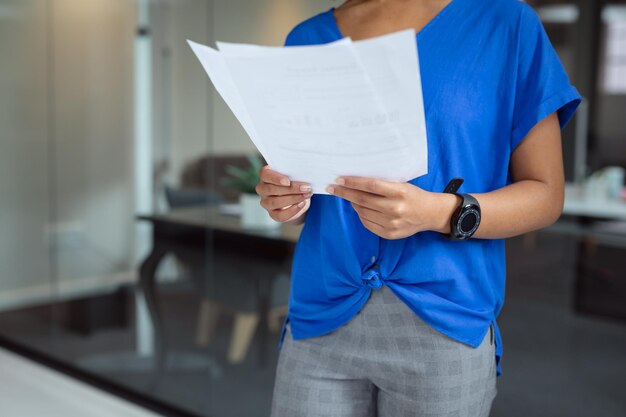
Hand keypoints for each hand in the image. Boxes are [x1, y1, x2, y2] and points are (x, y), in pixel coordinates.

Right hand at [256, 165, 311, 222]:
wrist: (299, 198)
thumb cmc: (295, 182)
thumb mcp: (295, 176)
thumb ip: (295, 174)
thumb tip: (303, 176)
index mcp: (266, 175)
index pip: (265, 174)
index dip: (275, 178)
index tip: (288, 181)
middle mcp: (262, 189)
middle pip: (271, 189)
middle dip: (291, 189)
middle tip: (305, 188)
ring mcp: (266, 202)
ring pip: (275, 202)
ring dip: (293, 199)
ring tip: (305, 195)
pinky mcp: (273, 214)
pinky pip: (280, 215)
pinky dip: (292, 210)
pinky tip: (301, 204)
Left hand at [327, 176, 457, 238]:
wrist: (430, 214)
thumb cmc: (413, 195)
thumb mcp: (401, 184)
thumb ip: (381, 184)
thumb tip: (355, 181)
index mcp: (399, 192)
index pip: (371, 185)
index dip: (353, 182)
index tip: (339, 179)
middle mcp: (395, 209)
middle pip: (362, 200)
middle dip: (344, 193)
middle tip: (333, 188)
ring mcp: (391, 223)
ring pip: (362, 212)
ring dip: (352, 203)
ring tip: (349, 196)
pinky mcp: (389, 234)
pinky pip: (367, 223)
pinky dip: (361, 215)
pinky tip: (360, 208)